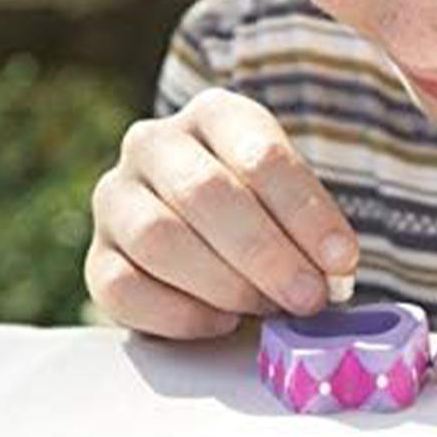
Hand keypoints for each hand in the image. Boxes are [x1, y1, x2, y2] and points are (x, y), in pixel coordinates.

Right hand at [85, 87, 358, 338]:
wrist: (203, 234)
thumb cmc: (262, 212)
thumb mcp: (291, 199)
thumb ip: (312, 229)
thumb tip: (333, 270)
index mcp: (214, 114)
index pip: (260, 156)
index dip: (305, 213)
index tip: (341, 259)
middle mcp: (153, 144)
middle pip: (205, 194)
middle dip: (265, 253)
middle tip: (306, 296)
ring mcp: (115, 199)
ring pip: (159, 239)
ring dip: (224, 284)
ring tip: (266, 307)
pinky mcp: (95, 257)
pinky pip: (124, 289)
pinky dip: (180, 315)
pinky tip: (221, 322)